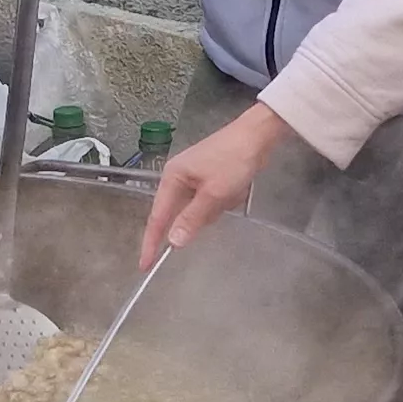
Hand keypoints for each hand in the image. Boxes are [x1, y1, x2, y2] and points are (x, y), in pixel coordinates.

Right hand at [141, 106, 286, 270]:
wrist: (257, 135)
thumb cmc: (233, 160)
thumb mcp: (213, 194)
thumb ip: (192, 219)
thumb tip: (172, 242)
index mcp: (172, 178)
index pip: (157, 218)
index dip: (151, 243)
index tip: (145, 265)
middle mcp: (177, 177)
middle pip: (182, 214)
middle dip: (205, 213)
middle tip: (223, 198)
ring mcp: (193, 177)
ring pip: (200, 209)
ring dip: (218, 205)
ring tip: (234, 187)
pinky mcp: (209, 178)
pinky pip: (211, 201)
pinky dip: (225, 199)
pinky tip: (238, 186)